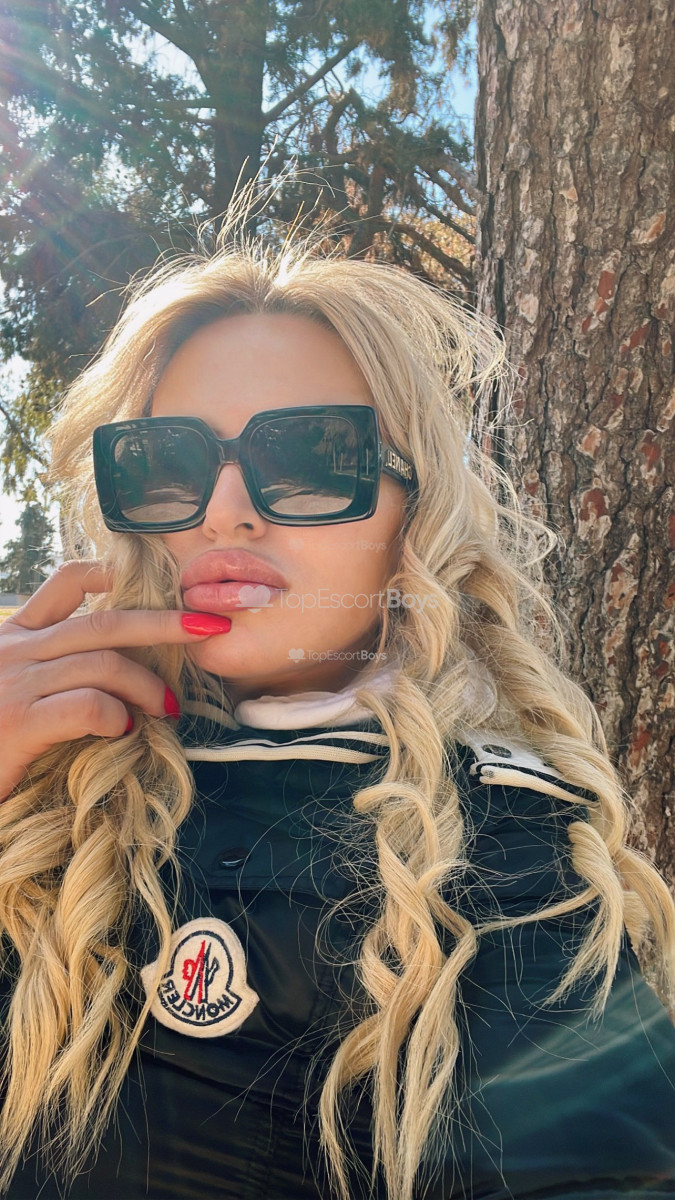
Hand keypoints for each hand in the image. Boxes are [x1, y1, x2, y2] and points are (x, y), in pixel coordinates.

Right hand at [0, 560, 231, 801]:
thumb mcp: (9, 691)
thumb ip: (51, 672)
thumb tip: (117, 670)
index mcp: (13, 637)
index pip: (65, 582)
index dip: (111, 572)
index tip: (155, 581)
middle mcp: (14, 651)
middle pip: (105, 622)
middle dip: (166, 623)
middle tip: (208, 627)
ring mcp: (14, 684)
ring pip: (104, 664)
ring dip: (147, 685)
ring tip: (168, 708)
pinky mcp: (15, 723)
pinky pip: (85, 706)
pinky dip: (116, 715)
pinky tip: (125, 731)